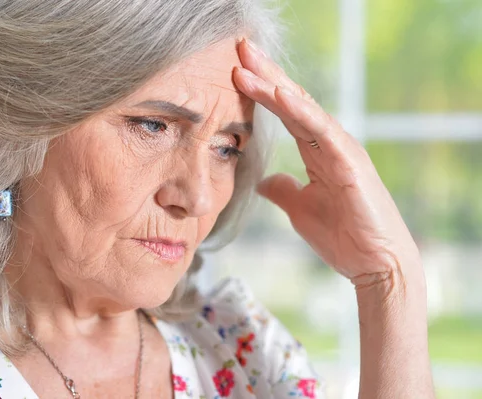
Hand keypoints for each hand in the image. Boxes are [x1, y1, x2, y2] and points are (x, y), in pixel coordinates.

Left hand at [233, 39, 421, 283]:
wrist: (374, 266)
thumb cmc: (343, 236)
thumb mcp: (300, 208)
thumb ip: (283, 189)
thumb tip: (262, 180)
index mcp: (318, 151)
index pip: (285, 113)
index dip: (261, 91)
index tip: (236, 71)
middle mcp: (330, 143)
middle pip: (293, 101)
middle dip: (266, 74)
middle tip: (240, 47)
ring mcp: (342, 150)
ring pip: (305, 109)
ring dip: (275, 84)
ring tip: (249, 62)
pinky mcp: (350, 163)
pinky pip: (322, 131)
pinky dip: (301, 111)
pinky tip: (280, 94)